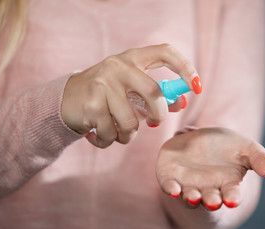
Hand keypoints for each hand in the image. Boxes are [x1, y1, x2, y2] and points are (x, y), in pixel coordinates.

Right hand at [61, 44, 199, 147]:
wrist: (67, 99)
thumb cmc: (107, 94)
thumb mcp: (131, 90)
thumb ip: (156, 96)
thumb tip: (182, 103)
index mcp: (132, 59)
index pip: (165, 53)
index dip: (185, 68)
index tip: (197, 87)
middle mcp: (117, 66)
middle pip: (153, 94)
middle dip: (158, 115)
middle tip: (153, 123)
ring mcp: (102, 84)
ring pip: (132, 123)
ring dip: (128, 135)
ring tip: (118, 131)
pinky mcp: (91, 105)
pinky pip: (112, 134)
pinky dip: (109, 141)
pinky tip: (98, 134)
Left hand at [156, 128, 264, 209]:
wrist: (200, 140)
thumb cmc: (226, 147)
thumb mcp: (246, 149)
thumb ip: (259, 159)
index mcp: (227, 184)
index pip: (231, 194)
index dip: (232, 198)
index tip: (232, 200)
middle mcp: (208, 188)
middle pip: (210, 199)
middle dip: (212, 201)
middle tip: (213, 202)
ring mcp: (188, 185)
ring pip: (190, 196)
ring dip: (191, 198)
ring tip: (194, 197)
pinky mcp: (171, 178)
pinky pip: (169, 186)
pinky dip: (171, 189)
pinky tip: (173, 190)